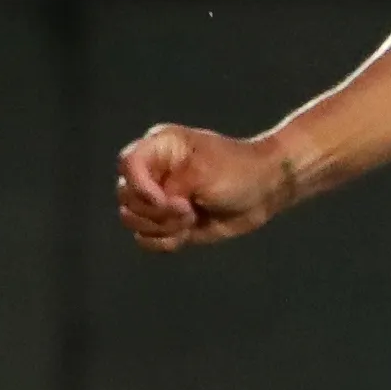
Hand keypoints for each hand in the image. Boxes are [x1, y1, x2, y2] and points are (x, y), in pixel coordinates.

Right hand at [117, 123, 296, 251]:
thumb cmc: (237, 172)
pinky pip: (145, 239)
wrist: (264, 192)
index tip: (165, 199)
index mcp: (159, 147)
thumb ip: (172, 186)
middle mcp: (153, 171)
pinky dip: (164, 241)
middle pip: (126, 197)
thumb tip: (158, 207)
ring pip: (132, 220)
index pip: (127, 164)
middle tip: (188, 208)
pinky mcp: (166, 222)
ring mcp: (158, 198)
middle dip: (156, 210)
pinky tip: (186, 234)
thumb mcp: (203, 172)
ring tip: (190, 218)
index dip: (140, 187)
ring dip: (161, 227)